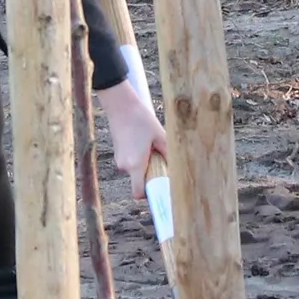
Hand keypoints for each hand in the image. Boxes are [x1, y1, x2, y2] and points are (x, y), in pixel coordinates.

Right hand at [101, 77, 165, 197]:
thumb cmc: (140, 119)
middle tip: (162, 162)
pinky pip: (131, 163)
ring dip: (146, 166)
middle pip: (139, 182)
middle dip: (151, 176)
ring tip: (152, 148)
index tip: (160, 189)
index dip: (149, 194)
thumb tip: (179, 168)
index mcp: (135, 164)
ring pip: (136, 171)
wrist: (120, 104)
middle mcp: (124, 165)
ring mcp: (119, 159)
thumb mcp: (160, 136)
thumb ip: (169, 154)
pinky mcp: (118, 153)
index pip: (138, 192)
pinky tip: (144, 144)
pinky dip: (139, 159)